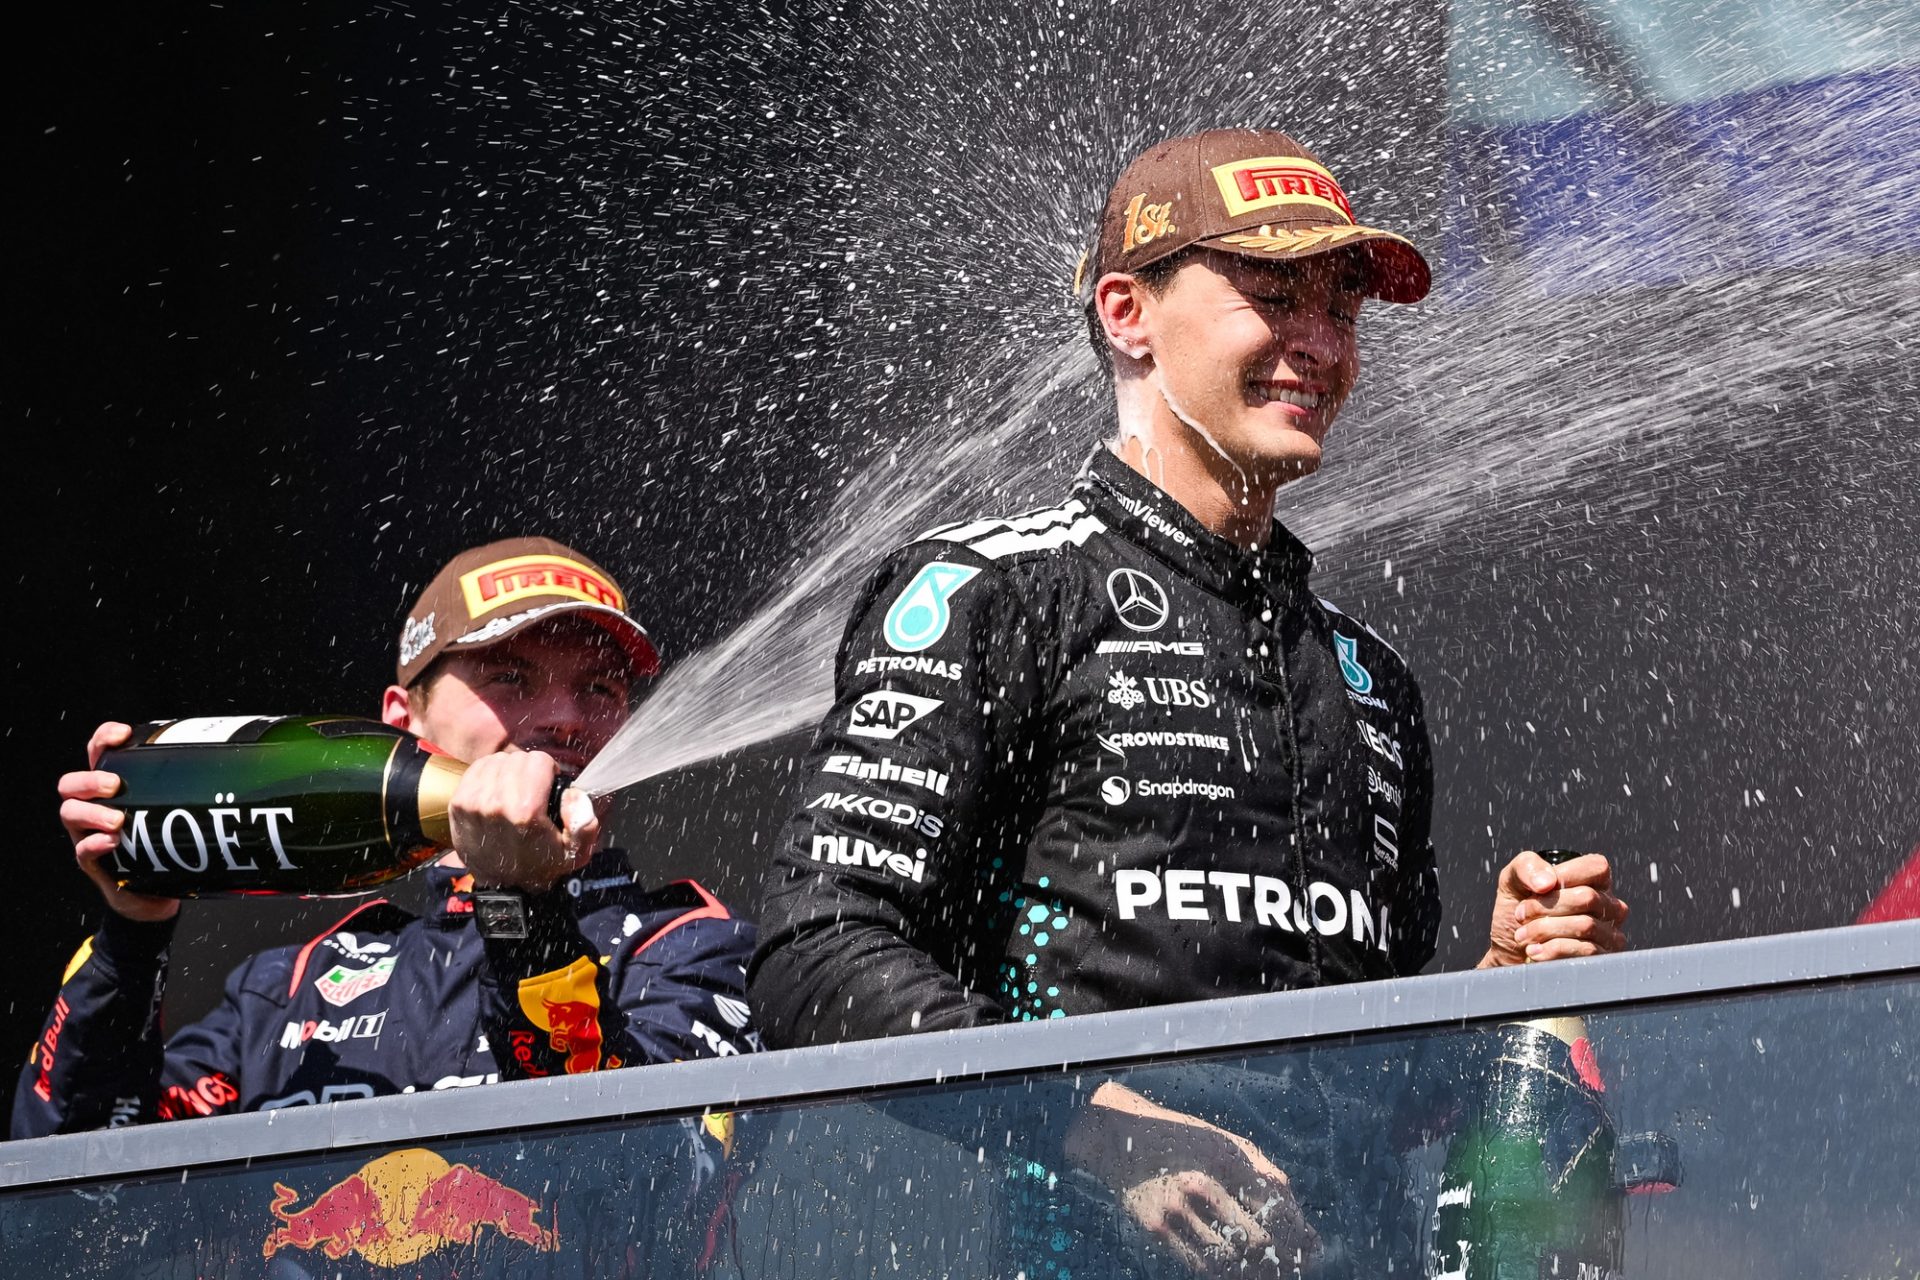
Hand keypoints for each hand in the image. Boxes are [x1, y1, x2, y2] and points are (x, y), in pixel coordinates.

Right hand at [59, 722, 178, 923]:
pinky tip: (113, 842)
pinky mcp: (92, 861)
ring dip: (92, 813)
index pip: (96, 752)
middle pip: (70, 783)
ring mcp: (88, 833)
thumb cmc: (161, 843)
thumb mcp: (171, 809)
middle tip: (115, 786)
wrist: (153, 892)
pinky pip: (82, 851)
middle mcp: (93, 806)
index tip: (124, 734)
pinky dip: (94, 844)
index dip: (103, 738)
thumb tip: (237, 764)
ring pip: (70, 814)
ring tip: (118, 821)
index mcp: (110, 786)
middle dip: (90, 780)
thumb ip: (188, 787)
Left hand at [448, 748, 598, 890]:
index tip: (548, 787)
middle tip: (533, 791)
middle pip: (517, 759)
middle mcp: (495, 804)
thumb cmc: (541, 866)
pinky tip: (497, 789)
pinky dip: (489, 773)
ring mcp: (472, 803)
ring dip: (509, 771)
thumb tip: (574, 794)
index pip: (537, 761)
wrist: (504, 887)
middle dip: (529, 770)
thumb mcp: (576, 853)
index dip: (549, 771)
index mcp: (525, 812)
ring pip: (496, 761)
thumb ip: (585, 823)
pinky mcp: (457, 804)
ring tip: (514, 791)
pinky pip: (477, 768)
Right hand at [1063, 1082, 1319, 1275]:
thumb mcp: (1228, 1143)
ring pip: (1230, 1263)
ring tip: (1268, 1275)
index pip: (1277, 1209)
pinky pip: (1200, 1266)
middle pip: (1258, 1241)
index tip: (1310, 1250)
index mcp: (1226, 1157)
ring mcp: (1175, 1210)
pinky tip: (1238, 1271)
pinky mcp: (1156, 1230)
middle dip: (1281, 1261)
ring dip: (1255, 1275)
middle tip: (1292, 1269)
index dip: (1299, 1237)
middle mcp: (1201, 1183)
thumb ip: (1267, 1179)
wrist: (1120, 1138)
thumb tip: (1308, 1232)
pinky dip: (1225, 1275)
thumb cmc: (1185, 1141)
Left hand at [1479, 850, 1629, 966]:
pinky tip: (1536, 951)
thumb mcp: (1513, 880)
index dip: (1563, 877)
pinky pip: (1585, 951)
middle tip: (1521, 915)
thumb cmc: (1516, 913)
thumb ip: (1527, 867)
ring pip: (1585, 926)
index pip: (1596, 868)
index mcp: (1593, 882)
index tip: (1534, 890)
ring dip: (1544, 930)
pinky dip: (1552, 950)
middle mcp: (1608, 907)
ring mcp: (1609, 934)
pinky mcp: (1602, 959)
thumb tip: (1547, 882)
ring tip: (1523, 935)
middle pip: (1586, 898)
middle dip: (1545, 906)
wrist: (1509, 953)